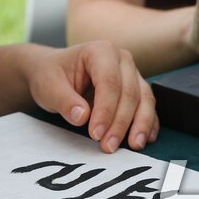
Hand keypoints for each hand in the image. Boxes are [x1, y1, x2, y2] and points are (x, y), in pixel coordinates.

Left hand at [25, 41, 157, 153]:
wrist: (52, 72)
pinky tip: (145, 139)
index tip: (96, 134)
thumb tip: (82, 117)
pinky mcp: (136, 89)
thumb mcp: (49, 86)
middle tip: (108, 147)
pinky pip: (148, 107)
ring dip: (140, 125)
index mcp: (100, 51)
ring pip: (144, 100)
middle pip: (129, 93)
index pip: (109, 82)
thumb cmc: (51, 75)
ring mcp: (132, 73)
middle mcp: (121, 59)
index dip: (105, 111)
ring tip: (133, 147)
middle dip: (120, 123)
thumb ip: (64, 101)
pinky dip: (149, 124)